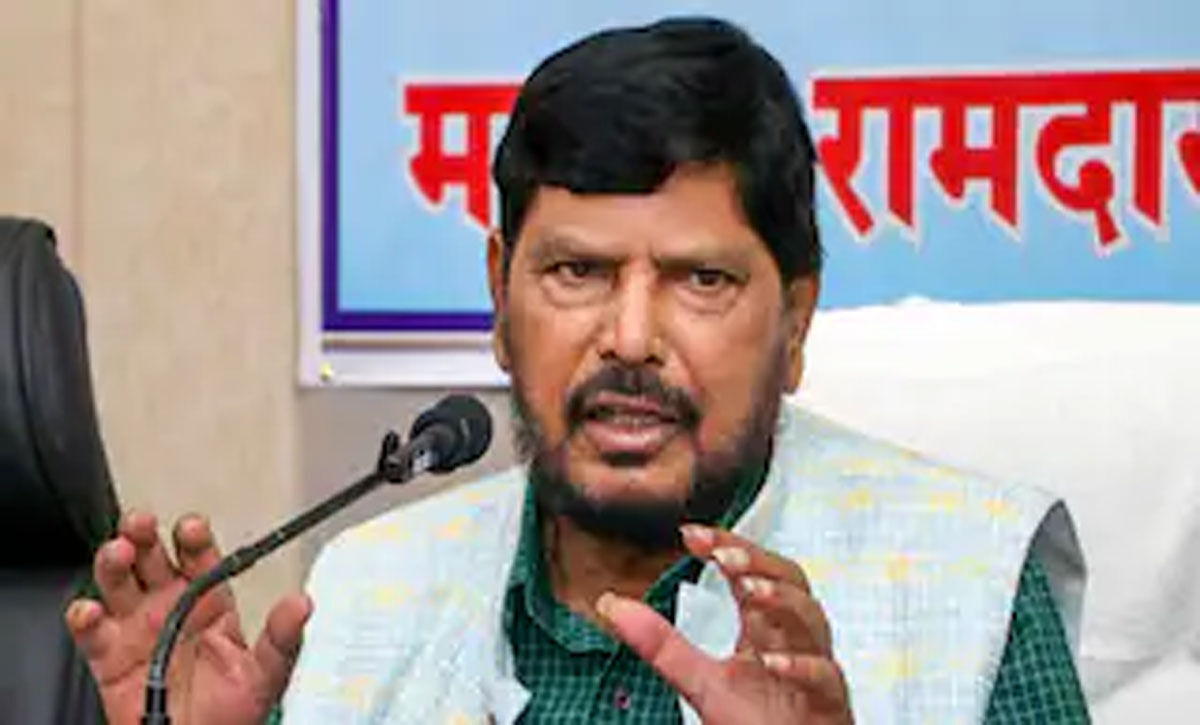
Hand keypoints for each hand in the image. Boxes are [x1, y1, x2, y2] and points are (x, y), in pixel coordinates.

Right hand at [65, 511, 311, 724]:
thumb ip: (282, 637)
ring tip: (117, 552)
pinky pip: (92, 633)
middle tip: (142, 525)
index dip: (193, 540)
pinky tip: (90, 610)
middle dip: (145, 536)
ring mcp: (138, 629)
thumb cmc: (233, 711)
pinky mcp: (110, 658)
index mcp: (209, 604)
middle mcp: (171, 608)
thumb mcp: (267, 672)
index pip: (200, 559)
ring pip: (118, 583)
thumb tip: (302, 604)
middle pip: (152, 559)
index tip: (190, 528)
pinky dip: (85, 618)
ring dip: (113, 563)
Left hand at [597, 525, 850, 723]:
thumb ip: (661, 645)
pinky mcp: (829, 704)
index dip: (728, 547)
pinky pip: (825, 676)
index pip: (752, 572)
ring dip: (782, 601)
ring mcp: (816, 668)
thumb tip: (611, 604)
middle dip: (760, 562)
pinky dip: (802, 665)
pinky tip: (773, 661)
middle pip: (792, 581)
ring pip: (813, 620)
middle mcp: (793, 640)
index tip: (690, 534)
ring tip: (751, 591)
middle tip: (725, 556)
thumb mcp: (700, 682)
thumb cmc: (760, 724)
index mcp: (765, 628)